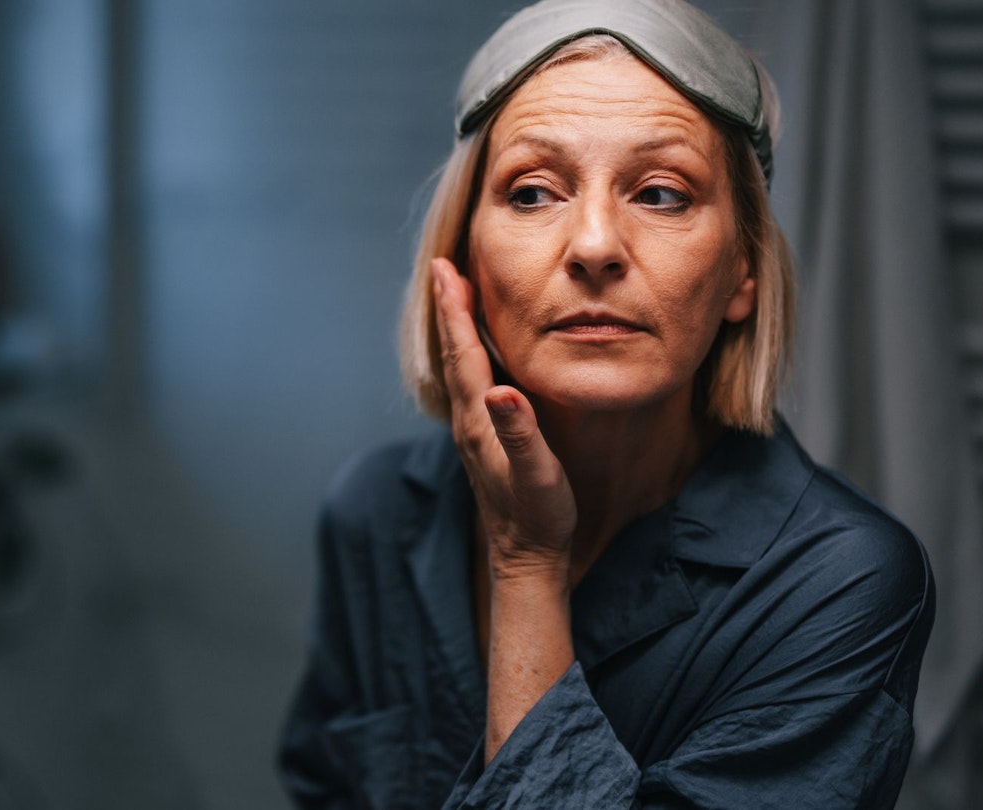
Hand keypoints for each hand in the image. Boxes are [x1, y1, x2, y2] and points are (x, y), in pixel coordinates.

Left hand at [431, 258, 576, 580]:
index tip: (445, 269)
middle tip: (444, 266)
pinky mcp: (483, 440)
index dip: (454, 310)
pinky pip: (471, 383)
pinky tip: (479, 350)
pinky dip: (470, 354)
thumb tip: (502, 390)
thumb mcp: (537, 475)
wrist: (525, 560)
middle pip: (454, 354)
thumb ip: (520, 433)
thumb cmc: (538, 517)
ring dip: (456, 328)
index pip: (464, 354)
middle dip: (449, 308)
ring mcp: (473, 431)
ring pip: (460, 368)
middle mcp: (468, 422)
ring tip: (456, 295)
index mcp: (479, 422)